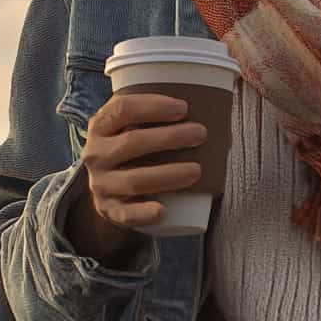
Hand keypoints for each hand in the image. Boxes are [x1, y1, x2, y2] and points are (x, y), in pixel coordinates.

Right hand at [81, 91, 207, 231]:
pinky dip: (144, 213)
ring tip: (198, 170)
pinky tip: (163, 210)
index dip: (153, 106)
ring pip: (134, 180)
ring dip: (168, 174)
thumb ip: (169, 120)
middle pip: (132, 142)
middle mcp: (95, 153)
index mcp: (101, 124)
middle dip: (170, 137)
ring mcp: (101, 184)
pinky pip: (125, 214)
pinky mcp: (109, 210)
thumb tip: (224, 129)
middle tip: (201, 133)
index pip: (123, 108)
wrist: (109, 185)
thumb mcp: (137, 127)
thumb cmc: (135, 146)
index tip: (184, 108)